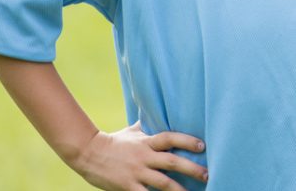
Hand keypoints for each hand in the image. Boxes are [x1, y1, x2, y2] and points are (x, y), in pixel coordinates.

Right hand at [71, 122, 207, 190]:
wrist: (87, 153)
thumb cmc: (113, 141)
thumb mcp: (132, 130)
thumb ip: (147, 126)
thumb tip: (159, 112)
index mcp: (146, 141)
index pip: (170, 138)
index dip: (187, 141)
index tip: (203, 145)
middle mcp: (144, 156)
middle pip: (172, 162)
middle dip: (192, 168)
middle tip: (208, 174)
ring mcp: (136, 172)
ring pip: (163, 182)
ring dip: (180, 190)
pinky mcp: (127, 187)